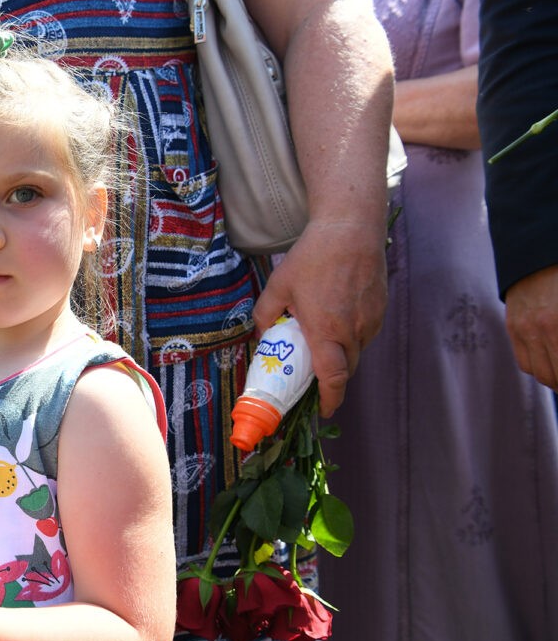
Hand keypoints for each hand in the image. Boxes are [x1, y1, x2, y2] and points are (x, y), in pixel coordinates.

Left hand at [253, 218, 387, 417]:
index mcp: (326, 330)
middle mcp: (353, 330)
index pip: (333, 378)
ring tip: (322, 341)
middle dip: (331, 380)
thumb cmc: (312, 257)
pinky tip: (337, 318)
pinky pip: (365, 333)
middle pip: (345, 369)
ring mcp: (370, 320)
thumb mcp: (278, 286)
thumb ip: (265, 315)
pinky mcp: (380, 309)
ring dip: (341, 355)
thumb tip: (261, 335)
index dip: (329, 399)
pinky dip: (351, 336)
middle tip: (313, 377)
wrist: (350, 229)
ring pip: (356, 351)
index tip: (322, 410)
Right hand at [504, 265, 557, 390]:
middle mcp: (539, 330)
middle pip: (555, 377)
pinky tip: (552, 364)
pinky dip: (539, 369)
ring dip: (555, 379)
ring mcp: (523, 330)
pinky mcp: (512, 327)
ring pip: (540, 374)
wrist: (537, 253)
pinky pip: (524, 361)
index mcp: (557, 325)